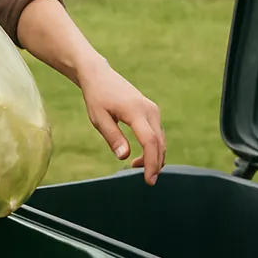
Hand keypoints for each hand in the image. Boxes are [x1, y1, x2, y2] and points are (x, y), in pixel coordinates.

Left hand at [77, 57, 165, 184]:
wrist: (99, 76)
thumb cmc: (97, 97)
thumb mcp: (98, 118)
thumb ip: (113, 137)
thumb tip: (124, 157)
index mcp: (135, 111)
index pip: (150, 141)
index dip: (151, 163)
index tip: (148, 180)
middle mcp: (149, 110)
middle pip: (159, 143)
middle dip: (155, 164)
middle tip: (146, 181)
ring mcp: (152, 109)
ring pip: (161, 139)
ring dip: (154, 157)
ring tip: (135, 167)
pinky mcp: (152, 111)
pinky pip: (157, 133)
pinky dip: (153, 148)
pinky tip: (140, 157)